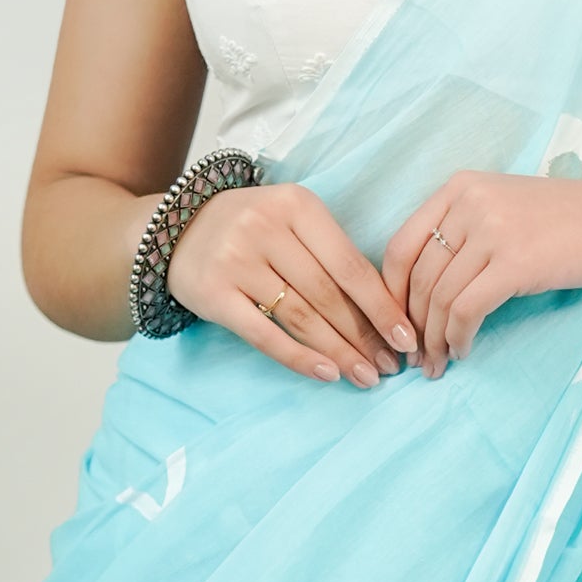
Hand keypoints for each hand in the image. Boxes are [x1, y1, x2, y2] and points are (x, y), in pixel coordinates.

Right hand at [166, 178, 418, 385]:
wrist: (175, 230)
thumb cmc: (252, 230)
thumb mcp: (292, 220)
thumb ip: (331, 253)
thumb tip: (384, 311)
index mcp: (296, 205)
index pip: (350, 264)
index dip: (382, 305)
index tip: (406, 337)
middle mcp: (265, 228)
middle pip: (328, 295)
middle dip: (365, 336)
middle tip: (390, 366)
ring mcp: (236, 261)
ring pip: (301, 318)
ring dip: (340, 353)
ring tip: (365, 376)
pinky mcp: (213, 294)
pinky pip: (265, 335)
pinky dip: (299, 358)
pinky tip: (327, 374)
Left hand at [382, 170, 581, 376]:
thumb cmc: (569, 221)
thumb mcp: (504, 208)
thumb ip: (462, 233)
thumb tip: (423, 291)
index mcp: (459, 187)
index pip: (401, 246)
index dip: (390, 294)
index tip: (395, 325)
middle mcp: (469, 203)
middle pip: (419, 278)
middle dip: (412, 326)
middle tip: (415, 357)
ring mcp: (492, 231)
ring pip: (440, 298)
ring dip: (435, 340)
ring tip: (439, 364)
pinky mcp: (516, 263)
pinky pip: (467, 311)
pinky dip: (459, 338)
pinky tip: (465, 351)